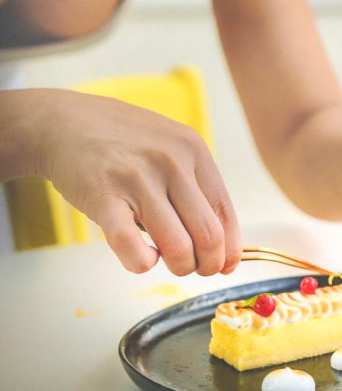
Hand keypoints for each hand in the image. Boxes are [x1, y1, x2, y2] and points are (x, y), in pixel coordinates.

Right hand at [28, 89, 242, 275]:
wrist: (64, 122)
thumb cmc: (121, 139)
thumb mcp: (169, 144)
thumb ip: (194, 182)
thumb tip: (220, 239)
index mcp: (193, 150)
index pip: (225, 212)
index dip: (229, 249)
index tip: (224, 265)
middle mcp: (171, 162)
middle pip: (208, 235)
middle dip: (206, 265)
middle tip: (194, 268)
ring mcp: (138, 179)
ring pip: (178, 248)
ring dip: (178, 267)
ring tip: (166, 261)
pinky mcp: (104, 198)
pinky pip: (133, 250)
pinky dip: (142, 264)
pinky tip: (141, 255)